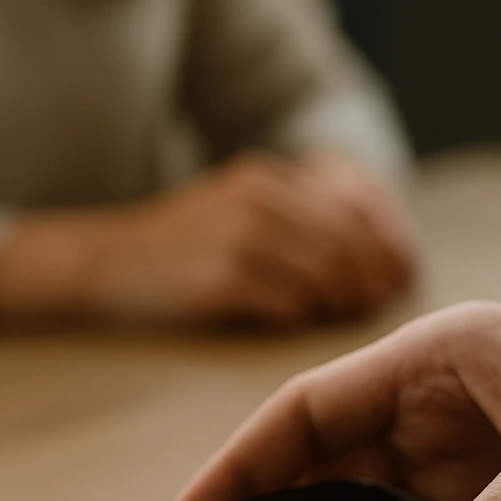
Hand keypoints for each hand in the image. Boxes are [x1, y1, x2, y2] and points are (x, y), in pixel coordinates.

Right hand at [0, 153, 414, 325]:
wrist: (101, 262)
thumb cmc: (178, 248)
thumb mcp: (235, 209)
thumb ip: (296, 219)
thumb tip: (372, 252)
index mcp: (266, 177)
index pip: (355, 202)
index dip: (388, 240)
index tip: (399, 270)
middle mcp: (257, 199)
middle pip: (349, 241)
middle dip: (374, 276)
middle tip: (378, 303)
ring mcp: (237, 238)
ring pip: (326, 273)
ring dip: (344, 301)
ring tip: (343, 316)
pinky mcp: (218, 281)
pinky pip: (289, 303)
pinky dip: (305, 316)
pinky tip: (299, 322)